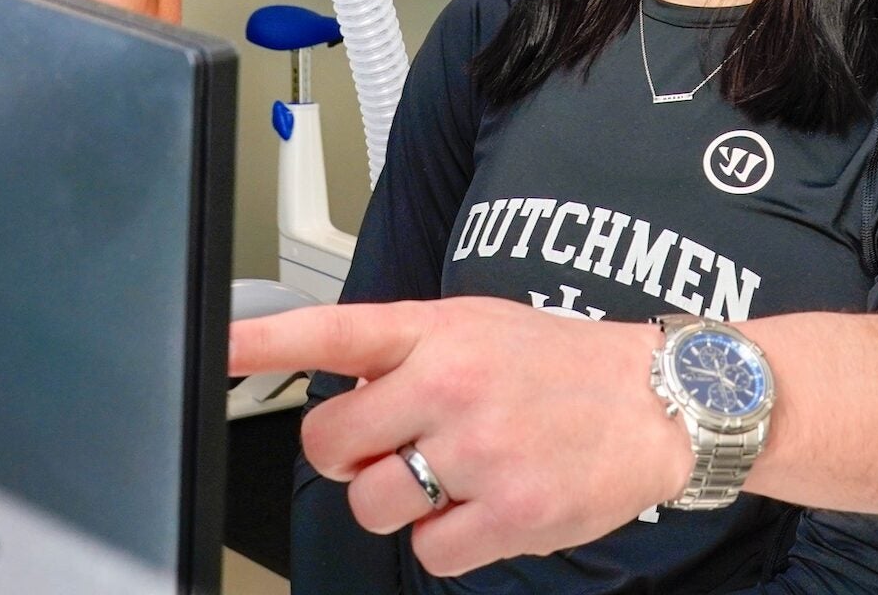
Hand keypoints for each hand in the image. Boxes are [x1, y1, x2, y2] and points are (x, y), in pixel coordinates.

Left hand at [230, 299, 691, 574]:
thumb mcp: (479, 326)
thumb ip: (406, 350)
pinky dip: (448, 540)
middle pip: (331, 442)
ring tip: (452, 476)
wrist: (658, 401)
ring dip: (397, 503)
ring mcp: (478, 450)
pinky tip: (485, 506)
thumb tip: (344, 387)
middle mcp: (450, 384)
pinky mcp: (509, 511)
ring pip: (371, 505)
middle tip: (391, 448)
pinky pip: (428, 551)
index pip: (334, 331)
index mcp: (437, 330)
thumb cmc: (559, 365)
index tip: (219, 348)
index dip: (267, 341)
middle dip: (349, 455)